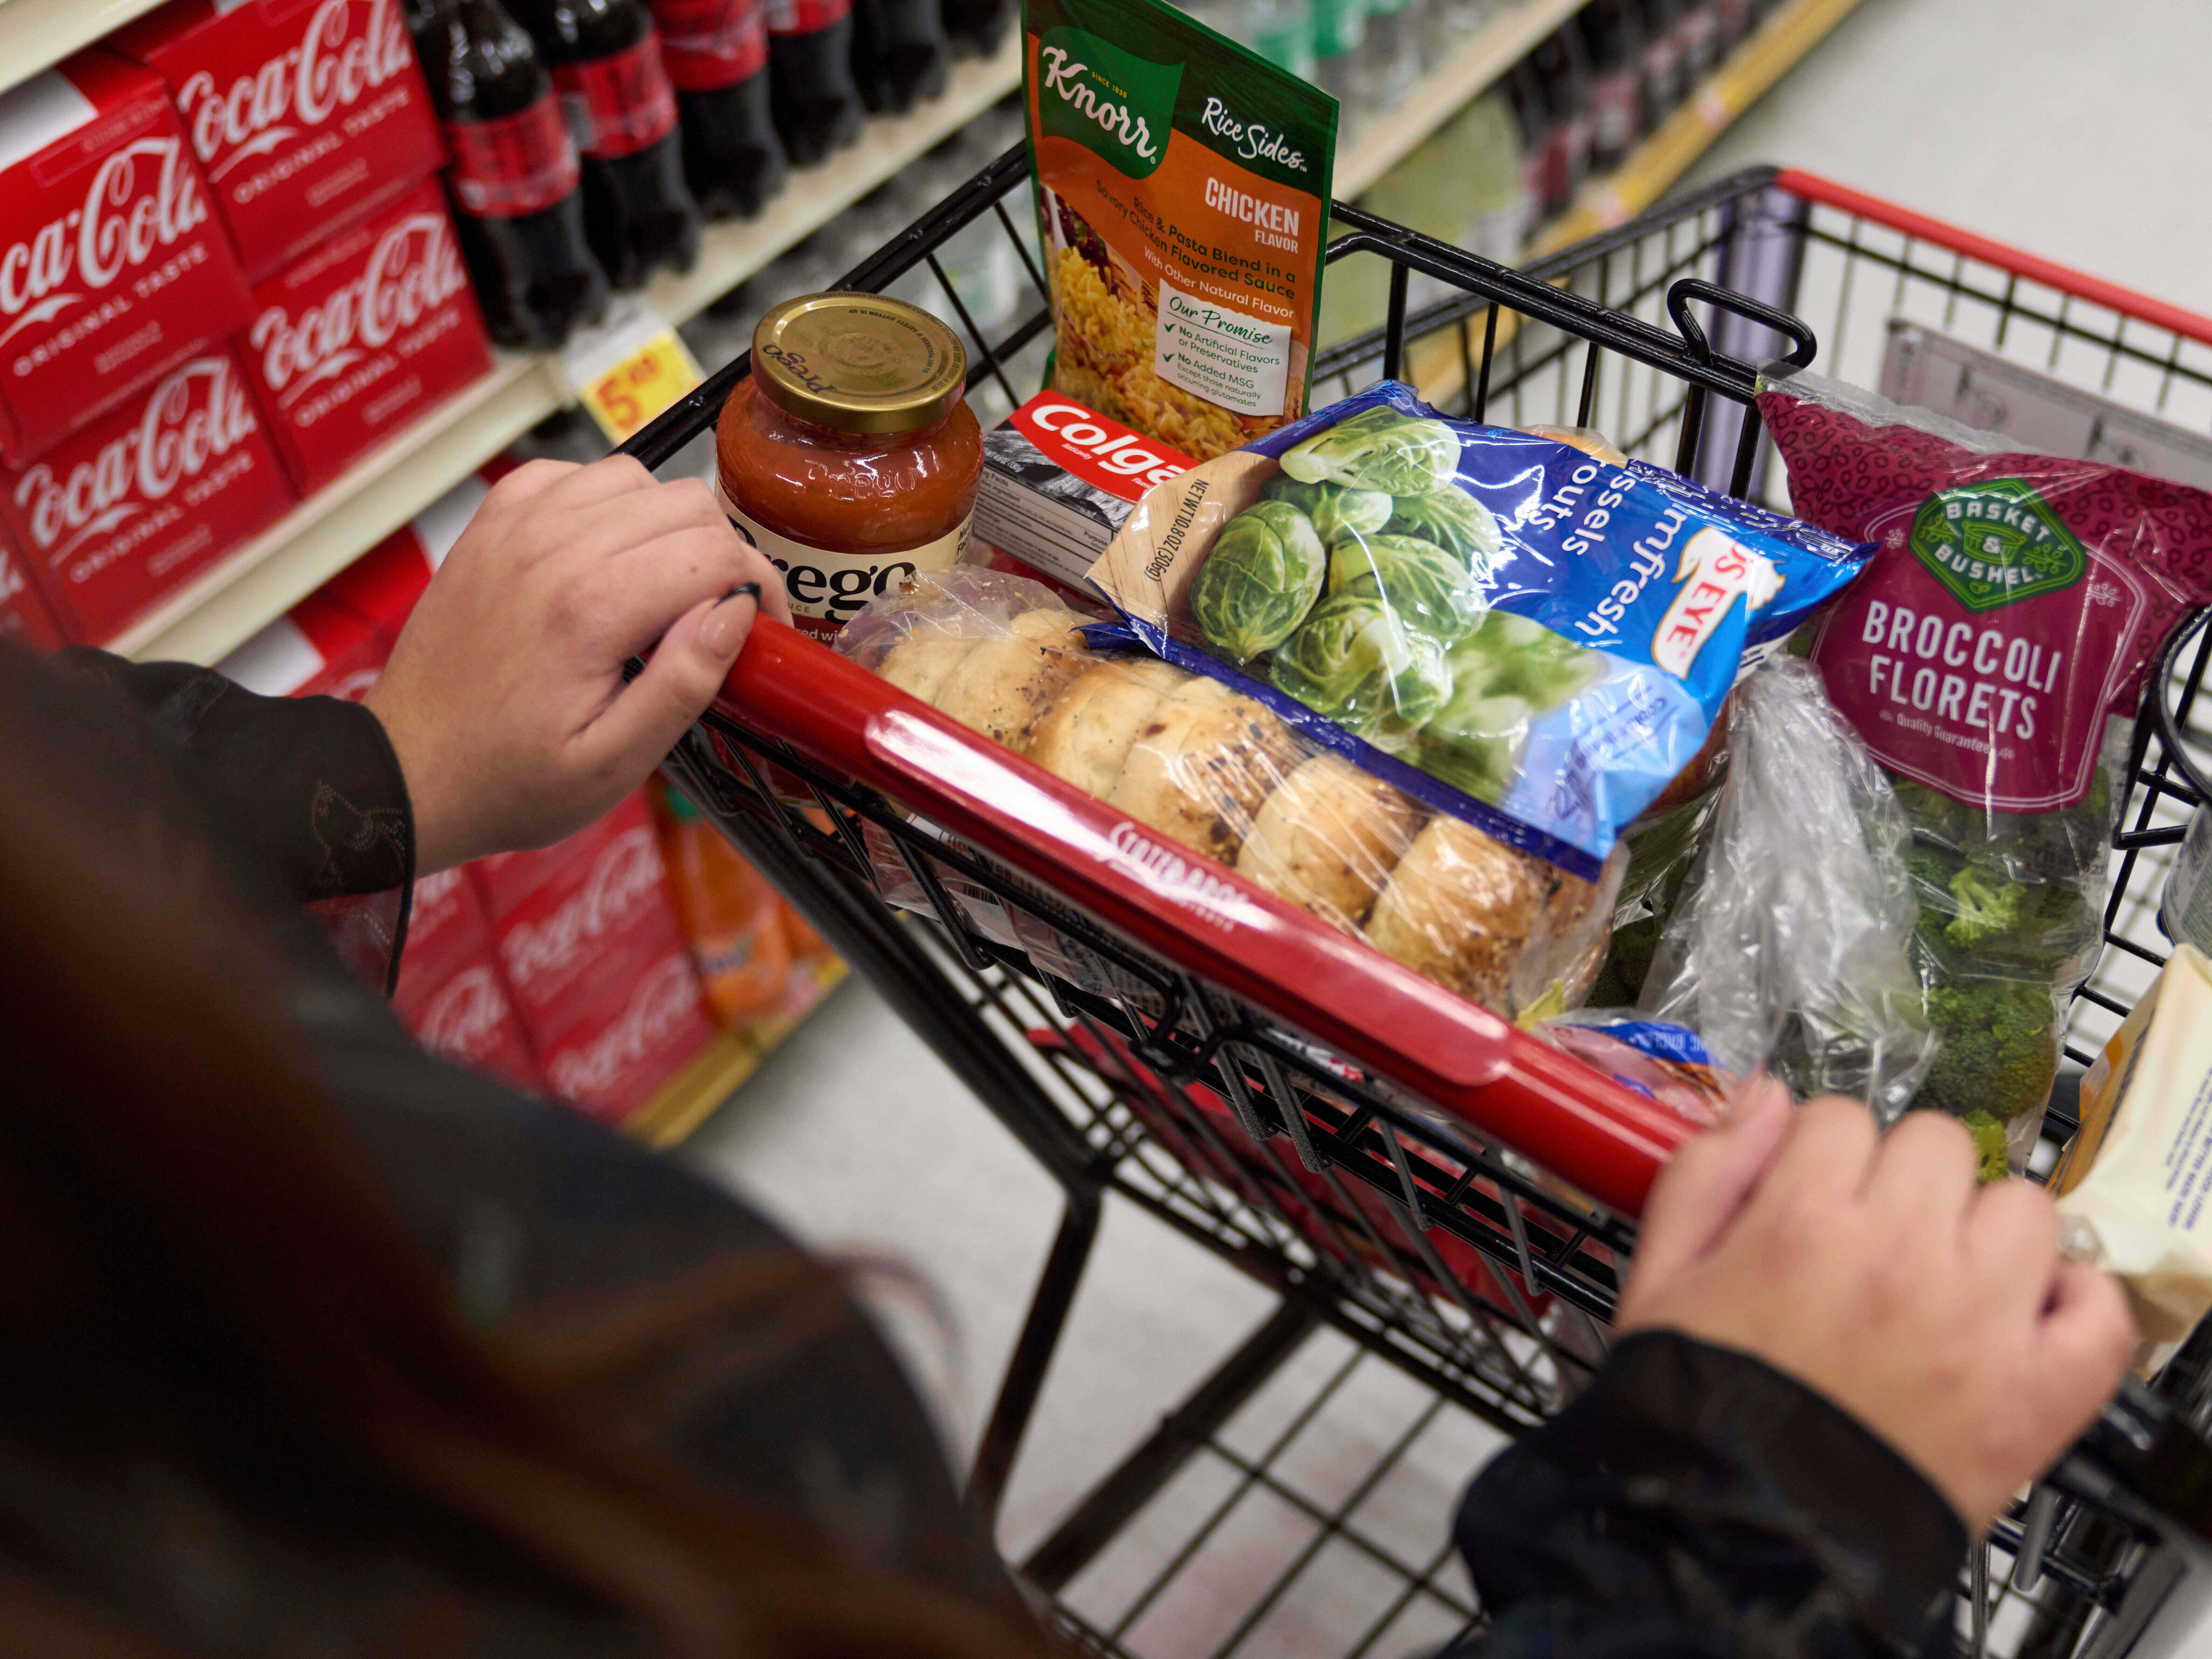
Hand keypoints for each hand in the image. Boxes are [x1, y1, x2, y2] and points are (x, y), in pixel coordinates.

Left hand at [365, 456, 790, 871]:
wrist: (409, 771)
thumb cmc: (511, 779)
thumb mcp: (614, 764)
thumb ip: (683, 683)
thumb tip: (736, 612)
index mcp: (591, 609)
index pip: (717, 551)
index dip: (759, 585)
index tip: (761, 626)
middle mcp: (552, 549)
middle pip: (685, 504)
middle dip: (722, 553)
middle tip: (717, 612)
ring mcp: (515, 527)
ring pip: (634, 477)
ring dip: (666, 523)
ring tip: (663, 584)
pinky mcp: (492, 525)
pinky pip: (571, 475)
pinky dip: (603, 502)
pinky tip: (604, 553)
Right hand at [1617, 1087, 2135, 1534]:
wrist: (1744, 1532)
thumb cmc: (1701, 1405)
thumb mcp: (1661, 1275)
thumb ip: (1706, 1171)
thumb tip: (1765, 1098)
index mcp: (1802, 1224)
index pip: (1839, 1119)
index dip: (1821, 1154)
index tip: (1812, 1193)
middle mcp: (1900, 1257)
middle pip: (1936, 1143)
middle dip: (1901, 1176)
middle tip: (1875, 1233)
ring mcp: (1980, 1325)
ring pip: (2022, 1206)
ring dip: (1985, 1227)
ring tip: (1946, 1275)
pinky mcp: (2035, 1396)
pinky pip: (2098, 1311)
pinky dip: (2073, 1302)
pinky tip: (2024, 1313)